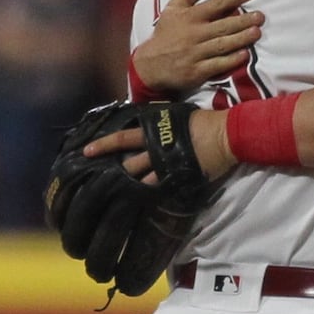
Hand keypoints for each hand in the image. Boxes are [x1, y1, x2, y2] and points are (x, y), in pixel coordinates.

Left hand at [83, 108, 236, 182]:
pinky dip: (154, 193)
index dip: (104, 145)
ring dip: (133, 185)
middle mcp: (157, 149)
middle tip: (103, 179)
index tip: (87, 151)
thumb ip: (162, 119)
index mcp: (155, 131)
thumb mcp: (179, 114)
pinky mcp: (181, 177)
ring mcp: (168, 166)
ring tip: (121, 193)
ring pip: (144, 179)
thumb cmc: (205, 121)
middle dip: (117, 172)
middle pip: (130, 163)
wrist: (227, 134)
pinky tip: (146, 199)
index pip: (124, 138)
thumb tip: (150, 118)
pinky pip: (163, 188)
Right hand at [133, 0, 263, 94]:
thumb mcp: (174, 7)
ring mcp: (195, 53)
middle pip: (223, 25)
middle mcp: (194, 34)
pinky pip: (217, 65)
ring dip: (241, 39)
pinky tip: (245, 55)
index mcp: (190, 16)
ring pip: (222, 44)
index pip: (216, 4)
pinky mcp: (196, 71)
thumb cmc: (167, 33)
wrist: (150, 64)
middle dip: (243, 20)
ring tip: (257, 32)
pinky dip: (231, 60)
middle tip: (261, 16)